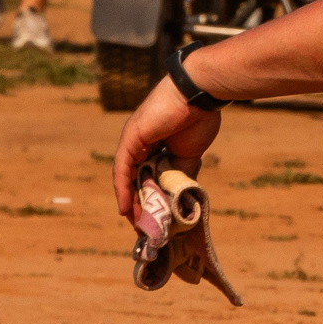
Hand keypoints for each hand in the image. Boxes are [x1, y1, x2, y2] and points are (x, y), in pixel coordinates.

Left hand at [111, 72, 223, 215]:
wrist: (199, 95)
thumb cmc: (199, 118)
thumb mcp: (190, 154)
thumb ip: (181, 172)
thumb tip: (178, 195)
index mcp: (155, 146)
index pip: (146, 176)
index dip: (148, 198)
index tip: (153, 219)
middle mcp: (140, 144)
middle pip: (134, 179)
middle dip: (138, 205)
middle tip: (144, 228)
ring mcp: (133, 141)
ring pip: (126, 177)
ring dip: (130, 202)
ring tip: (136, 225)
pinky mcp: (131, 139)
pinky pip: (123, 169)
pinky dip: (123, 190)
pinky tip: (126, 209)